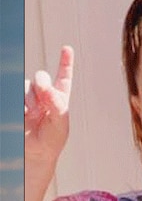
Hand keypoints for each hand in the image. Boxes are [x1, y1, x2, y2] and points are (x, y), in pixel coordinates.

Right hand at [24, 46, 73, 163]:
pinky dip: (20, 102)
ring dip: (30, 99)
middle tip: (43, 100)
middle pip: (41, 77)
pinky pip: (15, 92)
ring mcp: (28, 97)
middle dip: (42, 85)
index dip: (65, 62)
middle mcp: (43, 94)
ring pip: (26, 85)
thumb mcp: (61, 123)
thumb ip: (57, 103)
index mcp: (59, 98)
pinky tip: (24, 113)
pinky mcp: (16, 101)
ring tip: (33, 114)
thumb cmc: (51, 140)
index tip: (67, 48)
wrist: (34, 152)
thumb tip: (45, 85)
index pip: (63, 77)